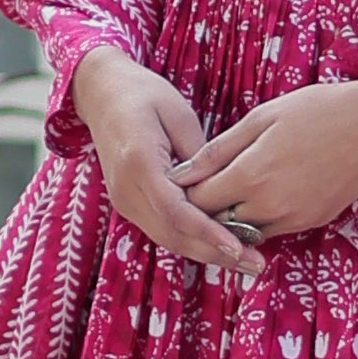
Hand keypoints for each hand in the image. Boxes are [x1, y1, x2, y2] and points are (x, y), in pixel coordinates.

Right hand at [72, 48, 263, 278]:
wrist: (102, 94)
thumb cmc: (144, 94)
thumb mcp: (179, 114)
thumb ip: (200, 156)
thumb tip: (225, 190)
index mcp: (139, 164)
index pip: (176, 211)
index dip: (208, 233)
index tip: (239, 247)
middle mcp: (127, 190)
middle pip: (173, 234)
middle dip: (215, 254)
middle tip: (255, 264)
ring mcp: (124, 201)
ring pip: (168, 238)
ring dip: (207, 254)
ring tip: (246, 263)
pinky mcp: (129, 204)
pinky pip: (163, 229)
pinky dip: (193, 241)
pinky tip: (221, 247)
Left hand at [172, 71, 357, 242]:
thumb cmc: (318, 109)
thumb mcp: (262, 117)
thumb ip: (219, 150)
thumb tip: (182, 173)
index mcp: (251, 176)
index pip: (199, 201)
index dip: (187, 191)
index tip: (187, 178)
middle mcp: (270, 206)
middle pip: (218, 222)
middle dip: (207, 208)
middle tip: (208, 185)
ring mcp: (294, 219)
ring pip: (246, 232)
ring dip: (234, 216)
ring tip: (236, 188)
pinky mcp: (313, 223)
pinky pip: (274, 230)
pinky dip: (262, 218)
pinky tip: (267, 191)